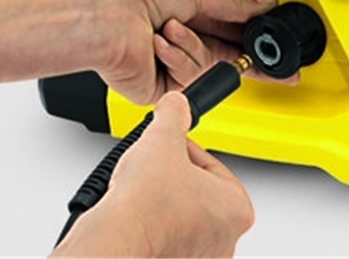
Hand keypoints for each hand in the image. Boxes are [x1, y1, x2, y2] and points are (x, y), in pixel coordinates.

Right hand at [50, 92, 252, 257]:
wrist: (111, 244)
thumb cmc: (144, 206)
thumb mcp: (163, 138)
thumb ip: (174, 113)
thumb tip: (175, 104)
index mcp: (237, 209)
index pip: (212, 165)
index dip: (184, 150)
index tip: (168, 149)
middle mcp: (223, 242)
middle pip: (197, 192)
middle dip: (173, 177)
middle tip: (152, 169)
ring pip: (178, 217)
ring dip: (160, 202)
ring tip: (140, 192)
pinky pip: (161, 240)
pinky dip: (148, 227)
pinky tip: (134, 216)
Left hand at [90, 0, 278, 104]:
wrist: (106, 17)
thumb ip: (234, 5)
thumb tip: (264, 4)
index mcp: (187, 12)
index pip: (230, 29)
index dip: (254, 38)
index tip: (274, 46)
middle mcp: (180, 39)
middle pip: (224, 55)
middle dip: (245, 57)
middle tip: (268, 61)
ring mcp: (170, 65)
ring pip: (207, 65)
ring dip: (192, 45)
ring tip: (169, 29)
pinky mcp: (160, 88)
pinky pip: (187, 79)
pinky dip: (176, 58)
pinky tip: (158, 45)